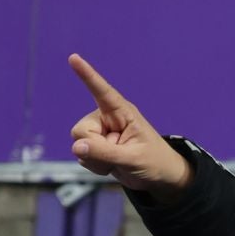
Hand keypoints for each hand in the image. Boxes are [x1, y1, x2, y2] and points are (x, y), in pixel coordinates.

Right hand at [66, 53, 192, 200]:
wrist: (160, 178)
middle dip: (94, 148)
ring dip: (95, 159)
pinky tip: (110, 166)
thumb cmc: (154, 162)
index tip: (73, 57)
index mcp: (122, 112)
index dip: (87, 75)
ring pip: (79, 144)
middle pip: (81, 130)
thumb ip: (105, 153)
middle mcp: (107, 118)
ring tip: (118, 161)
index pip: (102, 91)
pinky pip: (82, 155)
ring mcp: (100, 133)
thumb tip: (77, 147)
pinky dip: (94, 165)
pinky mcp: (96, 146)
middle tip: (118, 156)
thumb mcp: (133, 158)